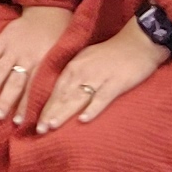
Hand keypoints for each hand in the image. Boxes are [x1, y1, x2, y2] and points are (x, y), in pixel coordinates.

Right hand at [0, 4, 69, 121]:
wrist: (49, 8)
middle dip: (6, 101)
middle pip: (15, 83)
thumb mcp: (64, 56)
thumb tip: (57, 101)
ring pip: (0, 70)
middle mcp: (27, 57)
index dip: (27, 106)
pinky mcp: (2, 39)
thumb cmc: (60, 36)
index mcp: (44, 63)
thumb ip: (56, 76)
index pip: (34, 89)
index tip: (22, 123)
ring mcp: (12, 48)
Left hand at [35, 19, 168, 133]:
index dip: (44, 106)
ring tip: (52, 126)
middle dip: (49, 113)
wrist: (138, 43)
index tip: (33, 121)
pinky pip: (102, 98)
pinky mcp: (116, 83)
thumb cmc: (111, 54)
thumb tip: (61, 94)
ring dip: (63, 112)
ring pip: (77, 97)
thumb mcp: (86, 60)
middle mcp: (82, 71)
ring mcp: (99, 77)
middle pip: (62, 95)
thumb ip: (74, 75)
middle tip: (38, 129)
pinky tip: (84, 119)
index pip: (55, 89)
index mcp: (73, 66)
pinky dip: (92, 108)